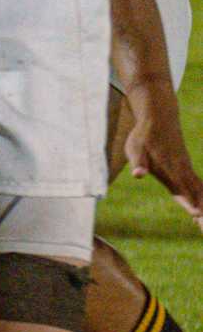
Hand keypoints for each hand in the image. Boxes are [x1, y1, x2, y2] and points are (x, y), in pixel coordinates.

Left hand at [125, 92, 202, 229]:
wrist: (159, 118)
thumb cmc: (143, 135)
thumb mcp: (135, 148)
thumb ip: (138, 162)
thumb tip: (138, 174)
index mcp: (169, 168)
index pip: (181, 187)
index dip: (188, 200)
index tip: (196, 213)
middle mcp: (181, 169)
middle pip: (195, 191)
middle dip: (201, 207)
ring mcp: (185, 168)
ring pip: (199, 188)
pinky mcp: (186, 167)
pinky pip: (198, 184)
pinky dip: (202, 195)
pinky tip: (202, 208)